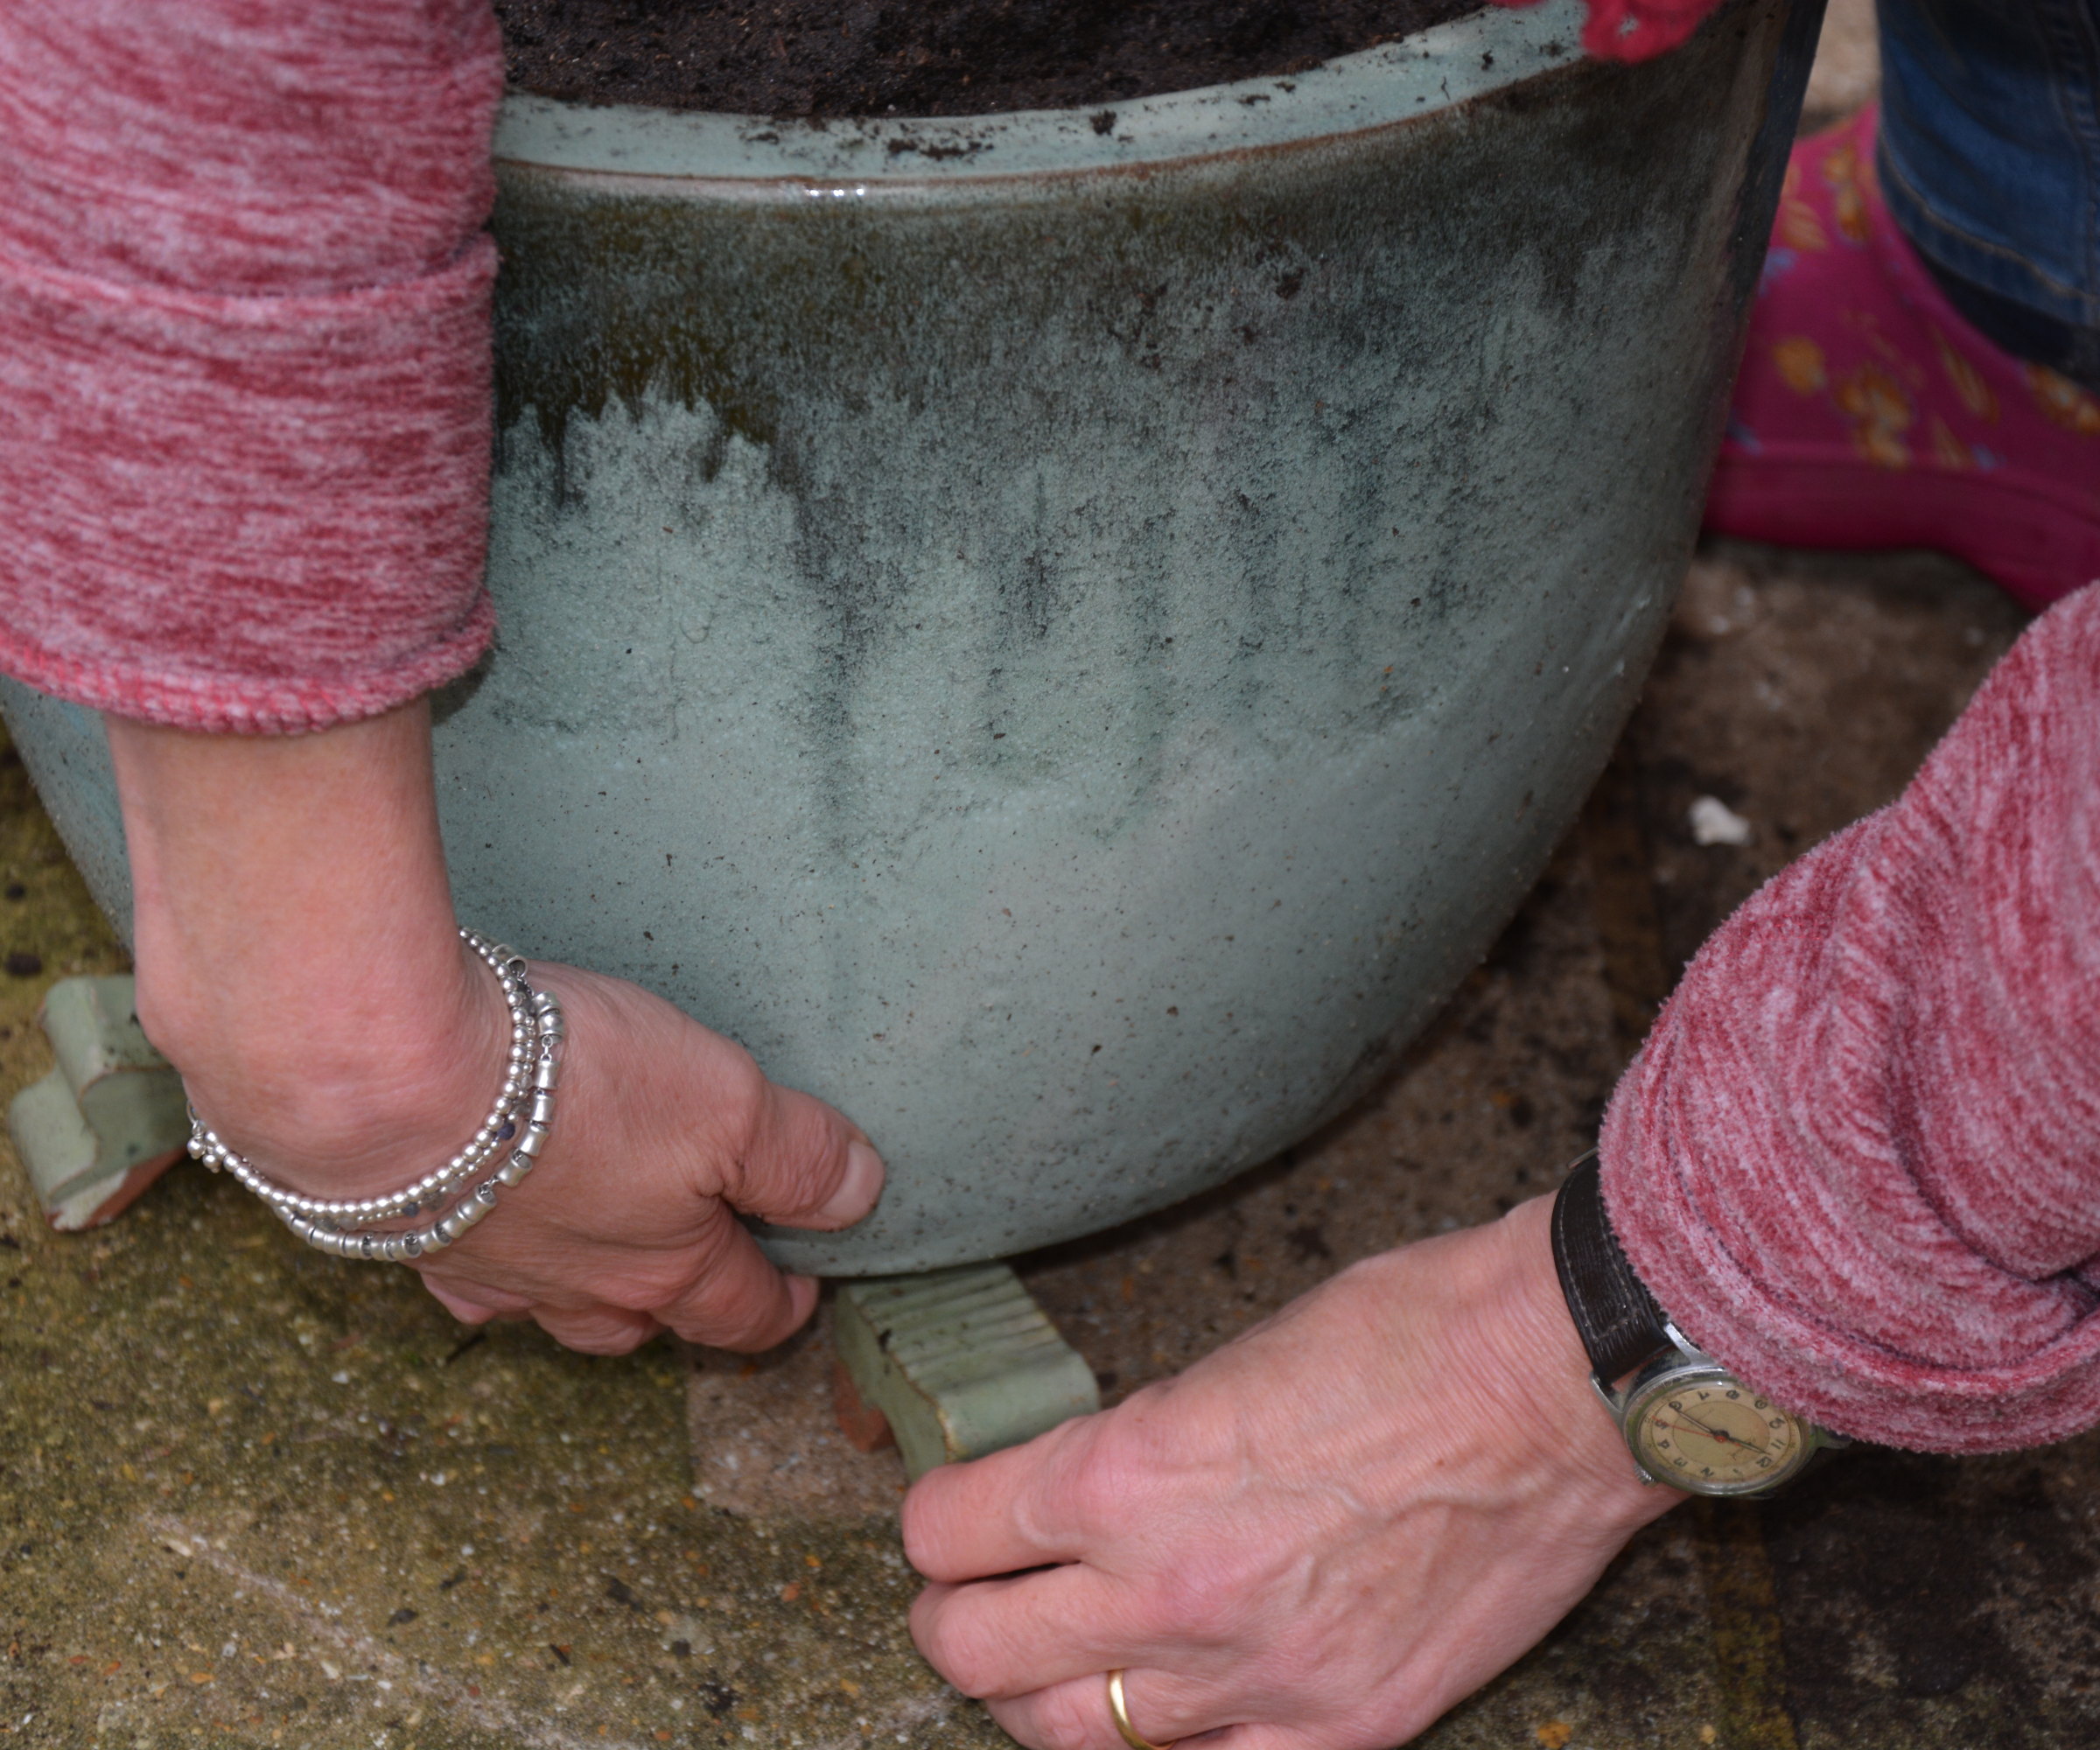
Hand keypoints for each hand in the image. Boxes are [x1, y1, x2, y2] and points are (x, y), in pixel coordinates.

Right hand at [105, 701, 880, 1354]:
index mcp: (665, 1268)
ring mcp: (484, 1263)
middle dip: (684, 1304)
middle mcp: (573, 1286)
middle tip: (706, 1269)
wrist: (390, 1086)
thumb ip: (798, 1155)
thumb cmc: (571, 1095)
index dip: (783, 1303)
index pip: (742, 1310)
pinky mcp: (404, 1224)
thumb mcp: (726, 1106)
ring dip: (582, 1285)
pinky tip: (477, 1213)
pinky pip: (460, 1258)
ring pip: (549, 1301)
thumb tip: (861, 1197)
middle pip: (642, 1320)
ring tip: (598, 1247)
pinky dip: (484, 1247)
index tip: (805, 1288)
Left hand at [902, 1196, 1678, 1749]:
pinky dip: (1163, 1748)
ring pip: (1068, 1738)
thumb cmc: (1406, 1336)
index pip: (951, 1531)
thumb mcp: (1226, 1360)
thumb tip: (1081, 1498)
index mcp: (1128, 1473)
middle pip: (978, 1653)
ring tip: (1043, 1664)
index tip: (948, 1517)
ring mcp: (1255, 1678)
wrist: (1557, 1389)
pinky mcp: (1341, 1729)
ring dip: (1033, 1696)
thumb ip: (1137, 1450)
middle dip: (951, 1620)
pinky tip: (1163, 1710)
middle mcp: (1169, 1592)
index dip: (936, 1520)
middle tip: (963, 1598)